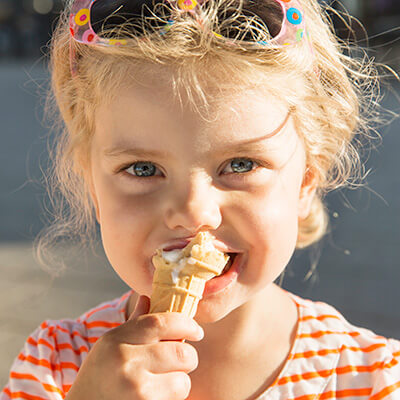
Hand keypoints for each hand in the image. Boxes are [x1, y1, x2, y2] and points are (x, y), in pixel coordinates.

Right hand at [65, 295, 203, 399]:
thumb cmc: (99, 377)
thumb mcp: (110, 346)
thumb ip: (134, 323)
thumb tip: (147, 297)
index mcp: (116, 340)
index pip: (160, 322)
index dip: (186, 323)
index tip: (196, 330)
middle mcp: (125, 362)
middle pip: (180, 352)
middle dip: (189, 357)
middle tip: (183, 360)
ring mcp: (135, 389)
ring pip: (182, 381)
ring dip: (180, 381)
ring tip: (164, 382)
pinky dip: (172, 398)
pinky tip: (156, 396)